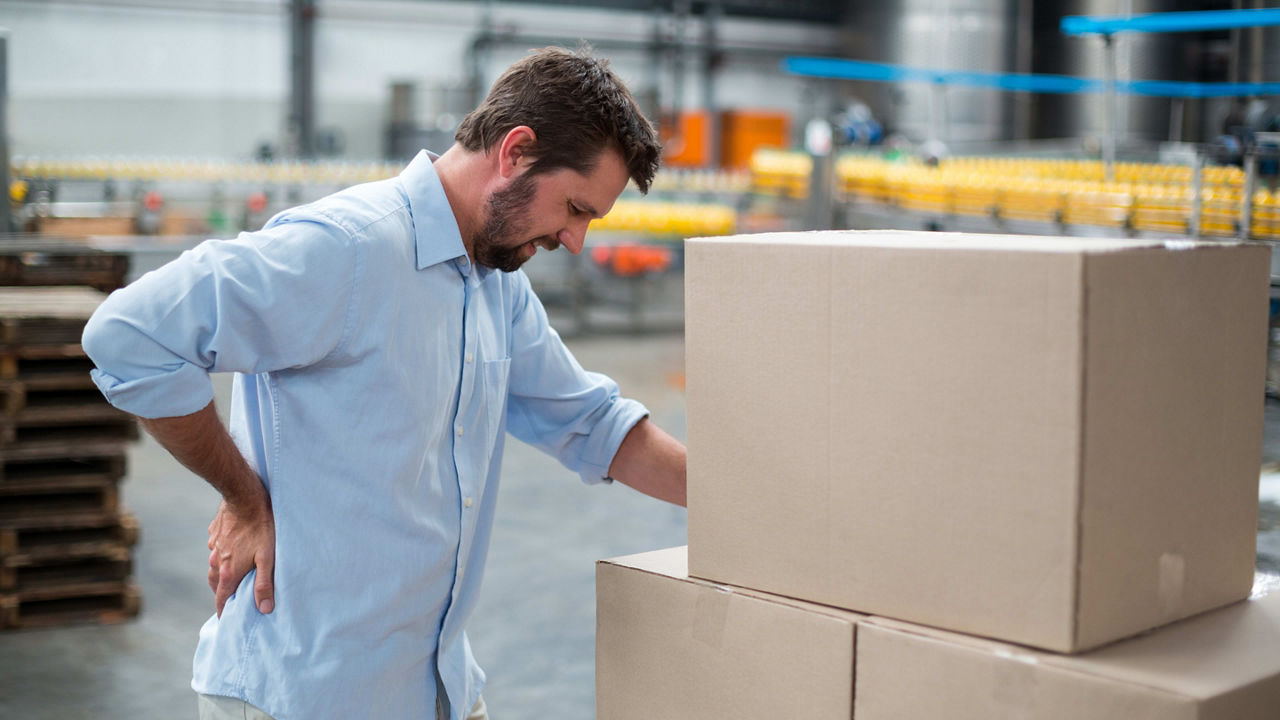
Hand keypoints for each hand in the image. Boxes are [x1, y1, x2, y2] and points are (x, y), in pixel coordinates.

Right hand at [206, 494, 275, 617]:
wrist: (244, 496)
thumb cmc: (261, 527)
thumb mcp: (268, 557)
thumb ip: (264, 584)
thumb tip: (264, 609)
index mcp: (228, 571)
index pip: (221, 598)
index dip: (224, 611)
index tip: (225, 620)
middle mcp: (216, 561)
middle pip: (216, 584)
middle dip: (223, 593)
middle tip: (232, 598)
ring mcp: (213, 545)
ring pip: (215, 566)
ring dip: (222, 573)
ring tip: (233, 576)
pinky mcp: (215, 532)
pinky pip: (217, 549)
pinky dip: (223, 554)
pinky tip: (234, 550)